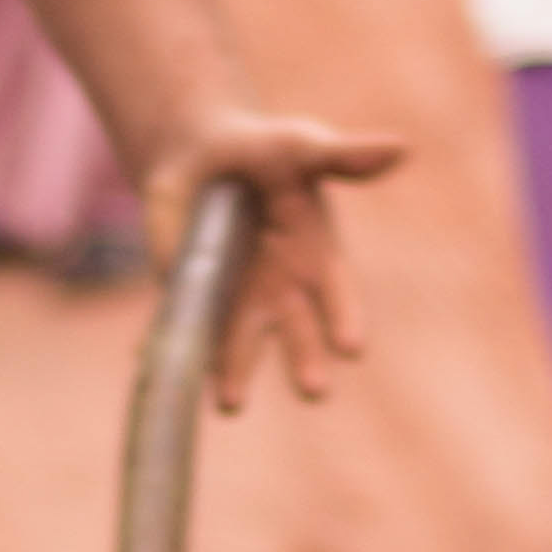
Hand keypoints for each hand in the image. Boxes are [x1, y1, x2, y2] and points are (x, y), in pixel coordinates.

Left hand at [138, 113, 405, 408]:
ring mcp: (236, 300)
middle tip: (315, 392)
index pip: (338, 296)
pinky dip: (165, 343)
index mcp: (318, 260)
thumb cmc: (268, 150)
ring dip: (232, 371)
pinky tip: (151, 359)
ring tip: (230, 404)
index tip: (352, 347)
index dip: (346, 319)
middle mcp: (282, 292)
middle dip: (305, 362)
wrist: (204, 152)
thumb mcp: (302, 146)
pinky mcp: (191, 296)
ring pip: (236, 342)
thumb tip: (400, 148)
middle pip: (296, 333)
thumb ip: (343, 156)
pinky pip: (180, 324)